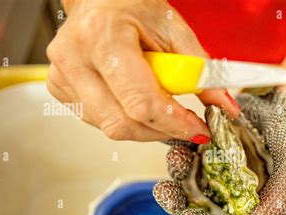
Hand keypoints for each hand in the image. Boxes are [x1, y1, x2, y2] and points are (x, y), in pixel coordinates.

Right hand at [46, 0, 238, 141]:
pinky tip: (136, 99)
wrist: (99, 0)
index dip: (175, 122)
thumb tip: (225, 106)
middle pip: (123, 123)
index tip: (199, 128)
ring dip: (147, 126)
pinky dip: (128, 119)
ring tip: (161, 102)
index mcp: (102, 37)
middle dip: (163, 130)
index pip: (141, 102)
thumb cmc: (132, 7)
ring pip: (112, 128)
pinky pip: (101, 122)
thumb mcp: (174, 30)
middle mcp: (74, 59)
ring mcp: (62, 77)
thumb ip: (201, 70)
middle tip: (186, 124)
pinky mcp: (60, 90)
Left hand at [154, 90, 285, 214]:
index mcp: (255, 204)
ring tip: (174, 157)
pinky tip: (174, 140)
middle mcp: (235, 188)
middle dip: (180, 201)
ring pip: (191, 176)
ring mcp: (222, 164)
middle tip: (164, 192)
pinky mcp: (212, 141)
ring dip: (178, 171)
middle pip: (201, 205)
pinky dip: (180, 144)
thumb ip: (278, 204)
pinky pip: (191, 147)